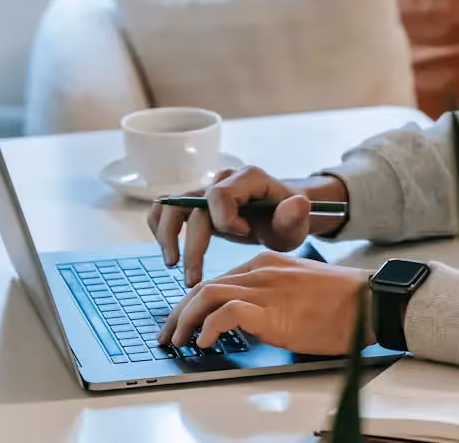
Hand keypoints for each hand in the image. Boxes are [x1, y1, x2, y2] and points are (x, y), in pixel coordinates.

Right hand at [147, 166, 345, 285]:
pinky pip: (166, 209)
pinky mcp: (195, 204)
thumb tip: (298, 203)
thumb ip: (295, 217)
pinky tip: (169, 253)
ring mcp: (206, 190)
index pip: (220, 195)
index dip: (225, 220)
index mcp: (248, 178)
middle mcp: (222, 180)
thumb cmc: (288, 221)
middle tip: (193, 279)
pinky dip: (160, 228)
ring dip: (166, 235)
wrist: (281, 217)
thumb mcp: (296, 224)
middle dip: (192, 246)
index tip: (245, 236)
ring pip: (171, 205)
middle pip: (192, 206)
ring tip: (173, 264)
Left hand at [159, 251, 374, 355]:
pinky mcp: (272, 309)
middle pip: (203, 286)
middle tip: (169, 335)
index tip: (181, 323)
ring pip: (207, 295)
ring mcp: (265, 288)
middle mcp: (260, 270)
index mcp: (265, 262)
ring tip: (179, 341)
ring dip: (185, 320)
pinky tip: (204, 341)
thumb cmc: (340, 301)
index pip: (216, 280)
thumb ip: (270, 295)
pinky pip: (227, 313)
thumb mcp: (297, 288)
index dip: (191, 303)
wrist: (368, 301)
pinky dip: (209, 326)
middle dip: (178, 313)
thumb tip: (245, 320)